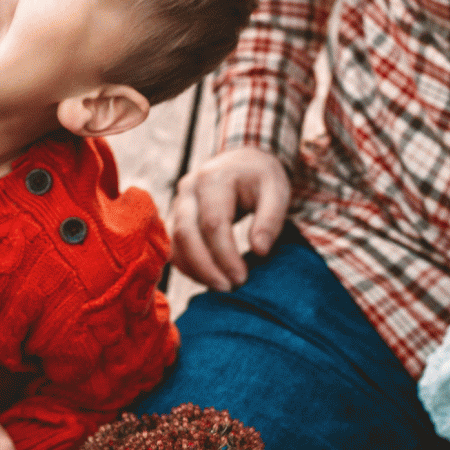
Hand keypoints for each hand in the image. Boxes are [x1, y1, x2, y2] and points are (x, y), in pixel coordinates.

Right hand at [168, 148, 289, 290]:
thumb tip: (260, 250)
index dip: (225, 255)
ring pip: (174, 242)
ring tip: (220, 287)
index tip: (242, 278)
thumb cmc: (261, 177)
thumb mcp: (277, 190)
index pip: (213, 223)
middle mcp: (189, 188)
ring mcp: (178, 201)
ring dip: (194, 269)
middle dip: (205, 267)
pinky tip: (208, 277)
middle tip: (228, 289)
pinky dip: (187, 264)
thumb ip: (271, 219)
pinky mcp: (175, 215)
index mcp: (213, 179)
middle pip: (186, 233)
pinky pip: (173, 245)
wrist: (242, 160)